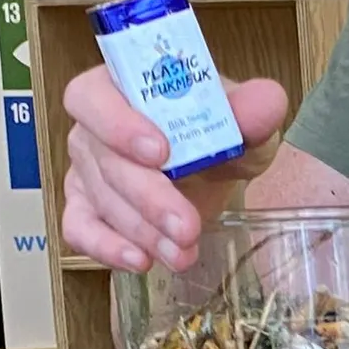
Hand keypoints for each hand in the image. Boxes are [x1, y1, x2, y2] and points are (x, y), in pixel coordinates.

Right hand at [61, 66, 294, 271]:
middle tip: (185, 225)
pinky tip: (139, 261)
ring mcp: (85, 169)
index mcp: (120, 87)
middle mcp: (93, 127)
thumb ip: (253, 109)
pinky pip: (81, 229)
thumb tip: (267, 100)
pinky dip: (106, 248)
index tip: (161, 152)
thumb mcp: (243, 122)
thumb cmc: (217, 131)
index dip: (119, 124)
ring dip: (143, 231)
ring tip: (183, 251)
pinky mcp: (84, 208)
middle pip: (104, 159)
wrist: (214, 165)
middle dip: (148, 197)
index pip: (94, 96)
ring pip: (101, 199)